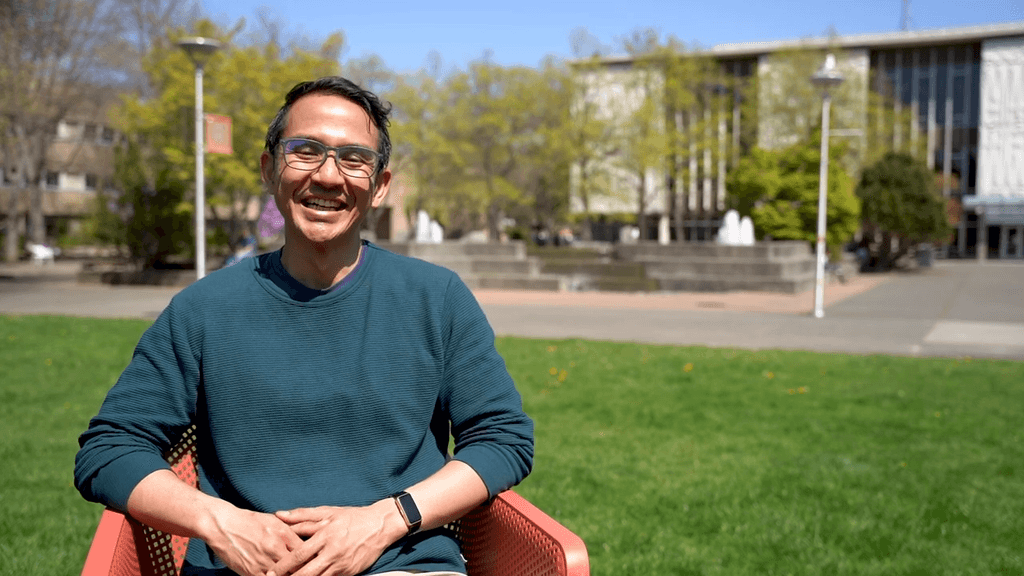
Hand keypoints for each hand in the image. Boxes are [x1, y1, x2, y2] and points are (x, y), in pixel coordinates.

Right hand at [202, 506, 304, 575]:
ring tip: (294, 575)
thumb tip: (307, 542)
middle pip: (296, 567)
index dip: (311, 559)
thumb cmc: (250, 521)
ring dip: (288, 575)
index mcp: (283, 535)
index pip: (305, 552)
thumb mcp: (275, 521)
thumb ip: (292, 533)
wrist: (223, 524)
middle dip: (302, 571)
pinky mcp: (249, 572)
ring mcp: (262, 562)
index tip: (315, 562)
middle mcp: (274, 549)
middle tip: (308, 572)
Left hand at [267, 500, 406, 575]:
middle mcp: (332, 552)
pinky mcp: (349, 573)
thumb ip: (302, 515)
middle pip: (306, 573)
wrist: (380, 525)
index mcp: (325, 536)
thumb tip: (279, 515)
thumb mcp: (327, 512)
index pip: (298, 555)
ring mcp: (341, 565)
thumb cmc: (352, 517)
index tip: (270, 572)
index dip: (282, 566)